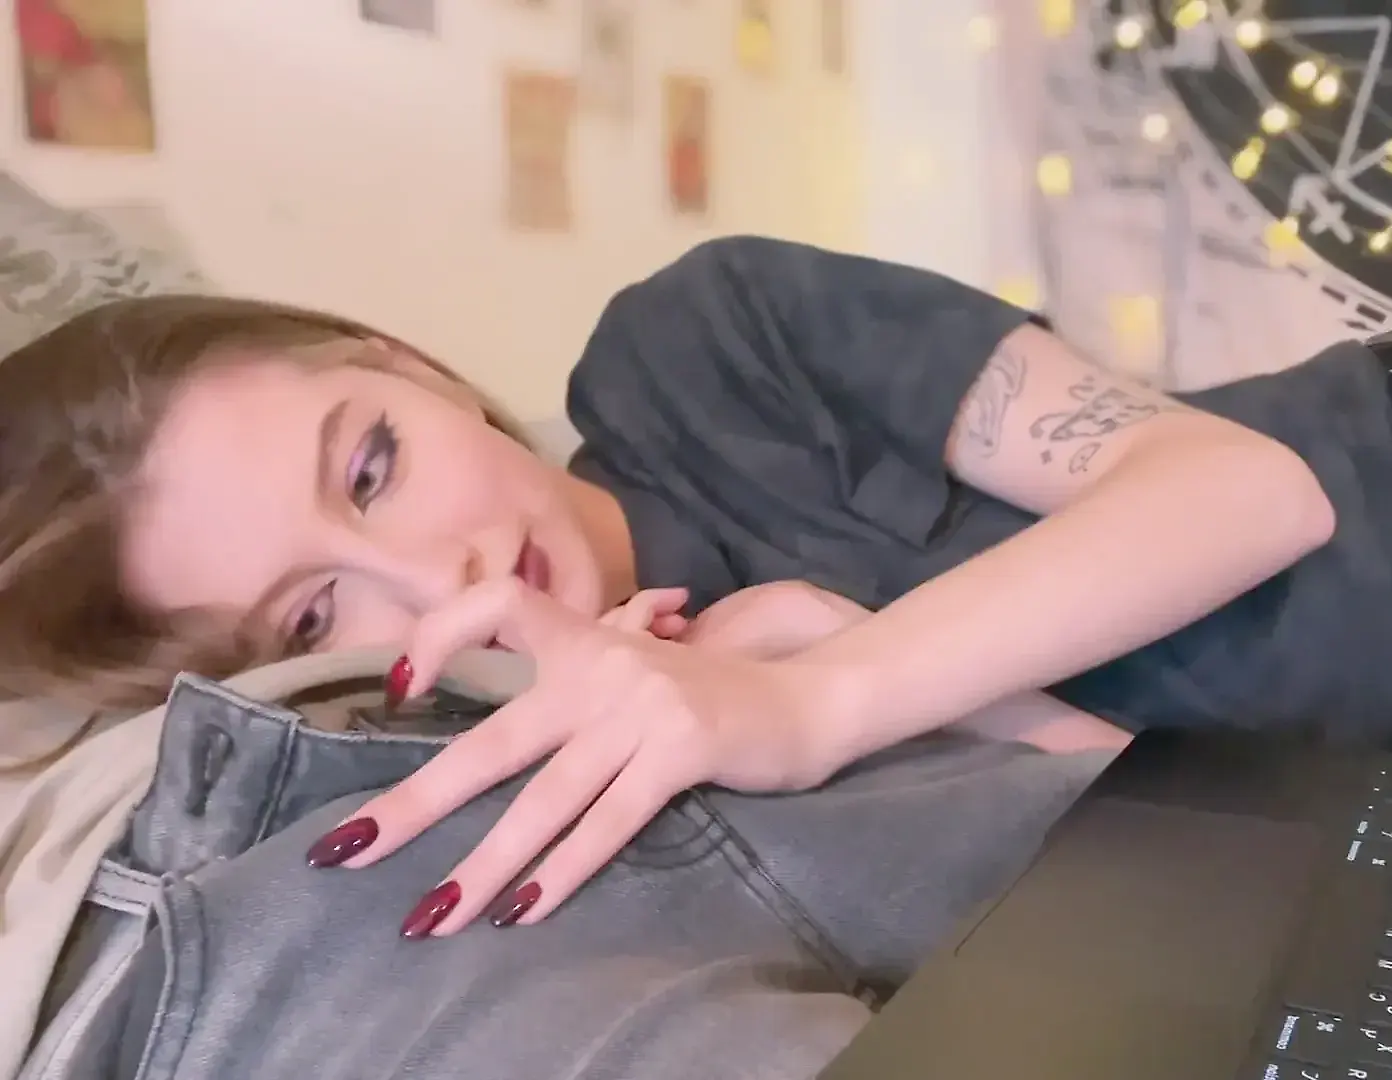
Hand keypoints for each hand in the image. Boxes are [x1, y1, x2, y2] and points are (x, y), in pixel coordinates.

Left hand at [305, 579, 843, 937]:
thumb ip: (580, 679)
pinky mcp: (682, 749)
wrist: (812, 700)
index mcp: (587, 639)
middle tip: (344, 851)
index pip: (499, 606)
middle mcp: (605, 666)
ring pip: (545, 798)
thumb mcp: (641, 669)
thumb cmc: (716, 697)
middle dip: (416, 805)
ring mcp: (643, 708)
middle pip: (492, 742)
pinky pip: (609, 820)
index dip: (441, 636)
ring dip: (482, 867)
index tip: (398, 692)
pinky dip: (563, 871)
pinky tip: (524, 911)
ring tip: (431, 917)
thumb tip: (506, 732)